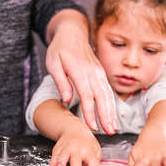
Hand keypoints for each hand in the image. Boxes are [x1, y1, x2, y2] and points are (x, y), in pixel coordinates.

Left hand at [45, 10, 117, 134]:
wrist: (72, 32)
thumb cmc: (60, 49)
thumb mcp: (53, 63)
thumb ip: (61, 81)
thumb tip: (66, 100)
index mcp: (80, 71)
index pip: (87, 95)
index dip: (90, 112)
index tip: (92, 126)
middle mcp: (93, 72)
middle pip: (102, 97)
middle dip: (106, 116)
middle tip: (109, 132)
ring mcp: (99, 73)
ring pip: (108, 95)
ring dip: (111, 112)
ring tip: (113, 128)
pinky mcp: (100, 74)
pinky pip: (108, 91)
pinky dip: (111, 105)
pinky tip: (112, 116)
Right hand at [50, 123, 101, 165]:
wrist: (73, 129)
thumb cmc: (86, 142)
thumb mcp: (96, 149)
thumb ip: (95, 162)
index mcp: (89, 152)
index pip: (93, 164)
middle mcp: (77, 150)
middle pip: (76, 159)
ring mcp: (66, 149)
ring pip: (62, 156)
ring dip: (61, 162)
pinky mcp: (58, 149)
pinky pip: (54, 156)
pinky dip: (53, 162)